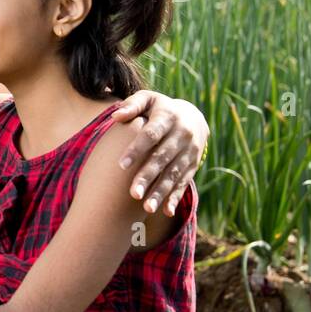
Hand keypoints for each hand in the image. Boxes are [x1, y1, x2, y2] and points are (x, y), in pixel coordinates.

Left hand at [111, 91, 208, 216]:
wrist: (194, 117)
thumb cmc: (159, 109)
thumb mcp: (148, 100)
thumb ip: (132, 105)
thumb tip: (116, 116)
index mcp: (168, 117)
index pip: (151, 135)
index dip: (137, 149)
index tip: (121, 165)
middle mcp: (182, 136)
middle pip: (162, 158)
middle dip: (148, 176)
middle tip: (132, 193)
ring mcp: (189, 152)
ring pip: (174, 174)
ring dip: (161, 192)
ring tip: (146, 208)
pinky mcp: (192, 166)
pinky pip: (183, 183)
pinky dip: (174, 197)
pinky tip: (164, 211)